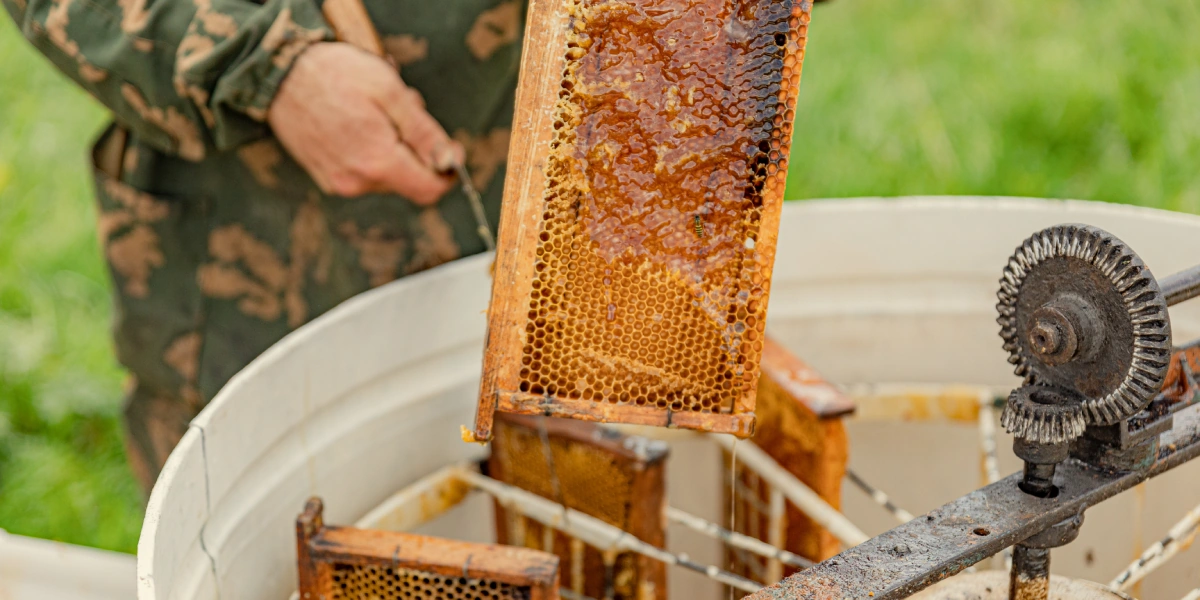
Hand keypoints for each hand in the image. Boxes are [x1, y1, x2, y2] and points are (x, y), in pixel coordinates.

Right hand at [267, 42, 465, 203]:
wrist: (278, 75)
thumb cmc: (334, 75)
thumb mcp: (390, 92)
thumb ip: (424, 132)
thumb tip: (449, 162)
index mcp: (377, 162)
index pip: (429, 190)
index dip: (447, 172)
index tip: (449, 148)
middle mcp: (357, 182)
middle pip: (409, 179)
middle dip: (416, 148)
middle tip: (404, 109)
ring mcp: (338, 182)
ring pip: (387, 174)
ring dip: (393, 145)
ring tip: (376, 110)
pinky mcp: (326, 177)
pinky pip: (364, 171)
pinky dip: (371, 149)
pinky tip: (358, 119)